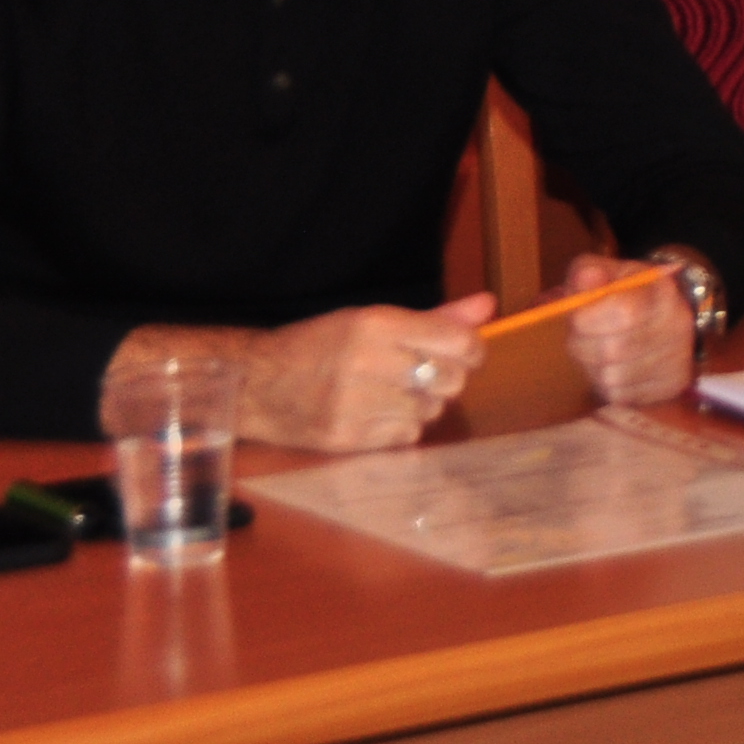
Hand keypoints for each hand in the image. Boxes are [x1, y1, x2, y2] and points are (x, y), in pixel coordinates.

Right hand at [141, 295, 492, 450]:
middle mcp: (367, 362)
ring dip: (424, 404)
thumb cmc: (319, 346)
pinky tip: (378, 413)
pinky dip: (402, 427)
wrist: (254, 384)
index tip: (463, 352)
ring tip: (394, 393)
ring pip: (431, 411)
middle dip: (448, 378)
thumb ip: (435, 317)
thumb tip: (488, 305)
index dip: (471, 349)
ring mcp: (355, 404)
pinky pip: (406, 436)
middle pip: (451, 380)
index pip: (458, 342)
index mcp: (375, 325)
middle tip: (424, 374)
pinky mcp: (346, 438)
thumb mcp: (371, 320)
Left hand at [557, 254, 694, 408]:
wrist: (664, 314)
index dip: (588, 318)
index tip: (576, 317)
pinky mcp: (671, 386)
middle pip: (613, 350)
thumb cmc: (627, 293)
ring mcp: (678, 358)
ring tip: (597, 351)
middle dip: (584, 346)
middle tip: (582, 336)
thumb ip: (590, 272)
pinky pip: (621, 395)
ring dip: (593, 367)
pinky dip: (607, 385)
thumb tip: (585, 278)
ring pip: (612, 377)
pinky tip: (613, 367)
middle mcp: (677, 325)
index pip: (623, 312)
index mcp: (662, 291)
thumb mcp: (608, 273)